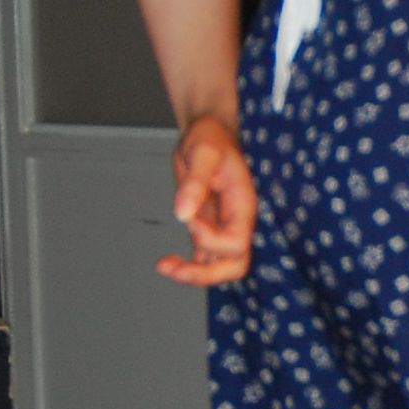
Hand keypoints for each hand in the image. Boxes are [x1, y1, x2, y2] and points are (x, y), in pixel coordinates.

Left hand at [157, 113, 256, 285]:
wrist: (209, 134)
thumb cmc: (211, 139)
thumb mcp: (203, 153)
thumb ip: (195, 183)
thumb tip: (183, 215)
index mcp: (243, 206)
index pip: (236, 243)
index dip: (210, 238)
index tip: (190, 217)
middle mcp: (237, 222)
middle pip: (235, 266)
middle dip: (206, 274)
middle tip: (175, 269)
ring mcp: (223, 227)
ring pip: (219, 267)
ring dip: (193, 274)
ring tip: (164, 266)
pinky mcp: (208, 229)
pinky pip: (204, 259)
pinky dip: (188, 267)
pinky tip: (167, 263)